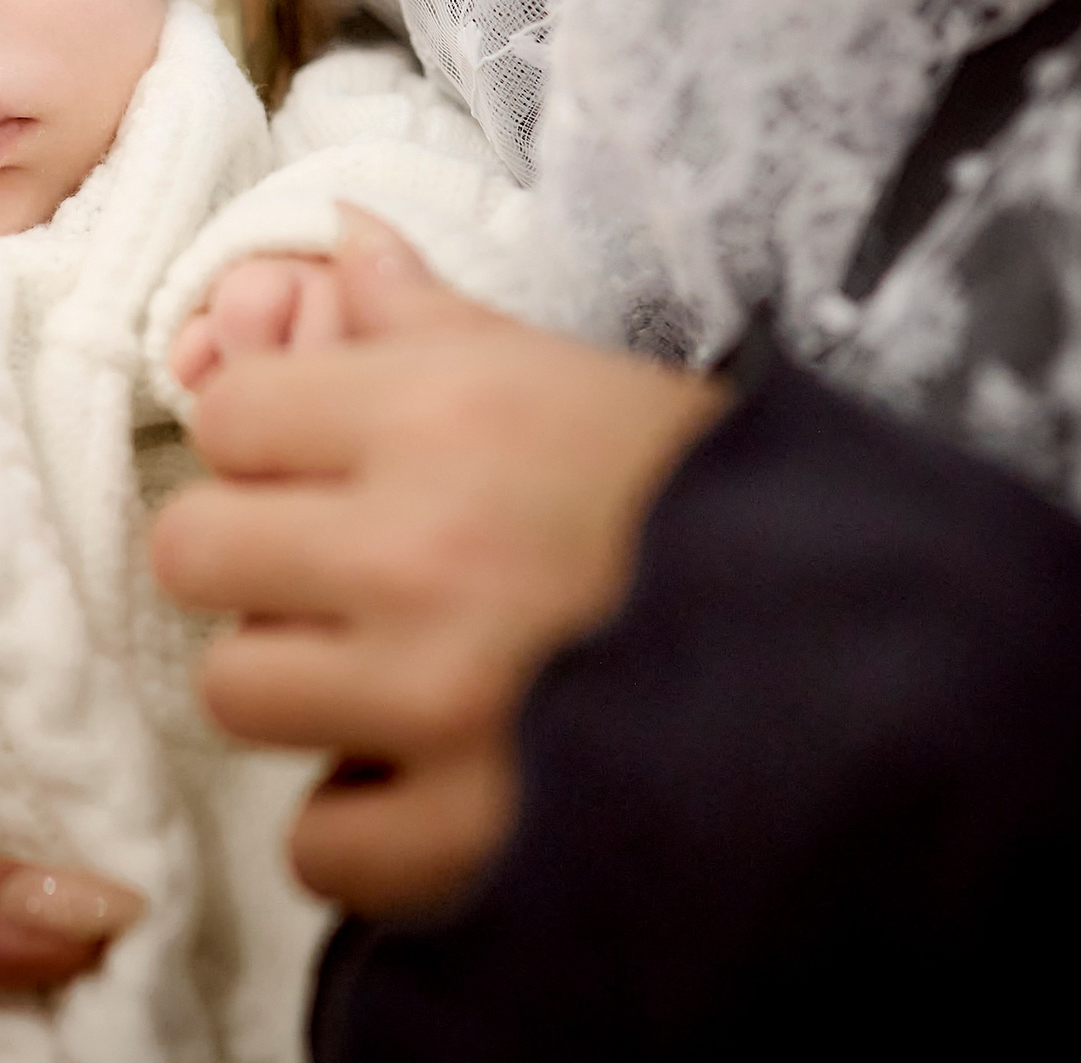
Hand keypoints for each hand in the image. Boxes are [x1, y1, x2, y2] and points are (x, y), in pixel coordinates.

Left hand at [150, 209, 724, 918]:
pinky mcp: (467, 836)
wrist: (888, 666)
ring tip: (395, 686)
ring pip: (235, 687)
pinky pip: (318, 841)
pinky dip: (367, 831)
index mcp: (448, 412)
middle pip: (192, 547)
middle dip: (255, 564)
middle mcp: (420, 545)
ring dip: (302, 695)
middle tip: (341, 585)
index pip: (228, 413)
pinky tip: (435, 789)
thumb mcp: (586, 381)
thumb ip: (436, 321)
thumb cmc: (725, 508)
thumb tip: (339, 239)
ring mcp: (436, 698)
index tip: (325, 475)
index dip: (269, 447)